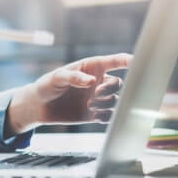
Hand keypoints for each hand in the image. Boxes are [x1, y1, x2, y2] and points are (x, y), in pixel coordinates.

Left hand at [6, 53, 132, 133]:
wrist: (39, 106)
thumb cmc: (47, 85)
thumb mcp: (57, 77)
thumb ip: (73, 77)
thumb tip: (92, 81)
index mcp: (92, 68)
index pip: (115, 61)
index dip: (128, 61)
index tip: (138, 62)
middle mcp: (98, 82)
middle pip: (118, 84)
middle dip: (110, 89)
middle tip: (95, 94)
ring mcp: (97, 98)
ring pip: (115, 101)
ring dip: (105, 103)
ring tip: (89, 105)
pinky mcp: (94, 114)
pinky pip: (109, 116)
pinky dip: (106, 116)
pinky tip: (95, 115)